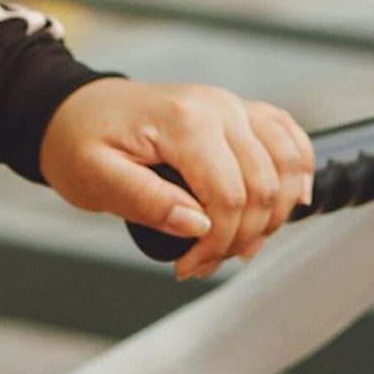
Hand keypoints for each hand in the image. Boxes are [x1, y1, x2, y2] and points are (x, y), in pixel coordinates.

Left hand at [38, 79, 315, 279]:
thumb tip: (197, 225)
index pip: (228, 195)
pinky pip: (288, 137)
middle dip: (241, 237)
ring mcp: (233, 105)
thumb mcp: (96, 178)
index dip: (216, 243)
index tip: (187, 268)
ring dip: (273, 214)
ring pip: (285, 164)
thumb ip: (145, 202)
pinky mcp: (239, 111)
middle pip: (262, 185)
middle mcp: (219, 106)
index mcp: (184, 121)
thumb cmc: (80, 143)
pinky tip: (292, 200)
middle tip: (205, 264)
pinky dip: (297, 171)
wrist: (76, 111)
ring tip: (238, 245)